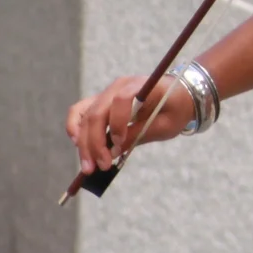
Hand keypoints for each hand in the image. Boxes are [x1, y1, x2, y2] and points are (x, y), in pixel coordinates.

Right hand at [65, 74, 196, 173]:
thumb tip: (113, 150)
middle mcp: (119, 86)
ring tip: (88, 166)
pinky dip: (75, 128)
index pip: (122, 99)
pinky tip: (78, 145)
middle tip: (101, 167)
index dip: (118, 122)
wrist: (177, 95)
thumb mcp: (166, 125)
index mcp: (141, 86)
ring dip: (83, 143)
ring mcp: (107, 93)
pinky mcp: (100, 102)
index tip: (120, 145)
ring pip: (85, 116)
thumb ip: (140, 134)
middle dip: (95, 143)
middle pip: (98, 112)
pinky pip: (81, 112)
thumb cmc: (175, 109)